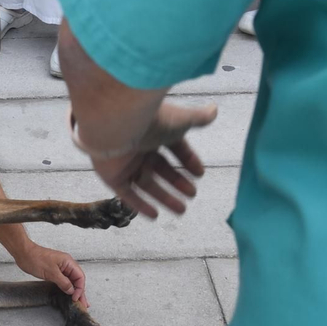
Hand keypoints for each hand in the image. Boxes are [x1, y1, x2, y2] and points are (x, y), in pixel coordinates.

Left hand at [14, 243, 87, 304]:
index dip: (80, 288)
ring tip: (78, 302)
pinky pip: (64, 281)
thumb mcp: (51, 272)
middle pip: (77, 280)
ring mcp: (60, 268)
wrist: (24, 254)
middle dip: (80, 292)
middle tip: (83, 304)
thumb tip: (71, 291)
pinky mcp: (54, 272)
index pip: (80, 277)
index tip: (75, 298)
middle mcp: (66, 265)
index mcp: (68, 262)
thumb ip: (63, 282)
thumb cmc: (35, 258)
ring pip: (71, 281)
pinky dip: (67, 288)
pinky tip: (68, 294)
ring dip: (75, 291)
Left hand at [90, 100, 215, 217]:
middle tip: (192, 194)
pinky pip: (127, 194)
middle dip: (178, 182)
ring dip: (164, 197)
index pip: (174, 147)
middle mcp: (140, 146)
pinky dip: (140, 205)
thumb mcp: (181, 121)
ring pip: (147, 183)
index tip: (200, 174)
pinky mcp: (112, 176)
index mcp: (155, 131)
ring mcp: (125, 162)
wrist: (117, 124)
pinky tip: (155, 216)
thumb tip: (214, 110)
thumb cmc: (151, 120)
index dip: (188, 160)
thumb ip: (198, 118)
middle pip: (161, 168)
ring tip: (182, 210)